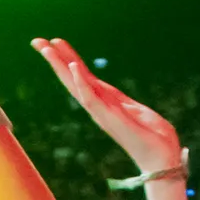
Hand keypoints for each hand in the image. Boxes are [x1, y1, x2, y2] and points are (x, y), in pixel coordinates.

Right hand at [29, 38, 183, 180]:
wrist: (164, 159)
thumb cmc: (154, 138)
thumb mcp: (136, 111)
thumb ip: (121, 102)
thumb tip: (113, 95)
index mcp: (105, 103)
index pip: (82, 76)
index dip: (68, 58)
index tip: (54, 41)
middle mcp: (98, 107)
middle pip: (71, 78)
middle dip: (54, 59)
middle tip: (36, 40)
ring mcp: (102, 112)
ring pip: (76, 85)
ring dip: (61, 66)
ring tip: (47, 48)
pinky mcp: (111, 118)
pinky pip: (92, 98)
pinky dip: (82, 83)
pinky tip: (73, 67)